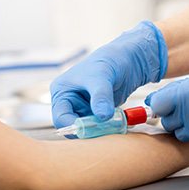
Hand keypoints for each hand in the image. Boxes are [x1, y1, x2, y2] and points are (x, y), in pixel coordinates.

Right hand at [50, 20, 167, 127]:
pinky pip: (100, 127)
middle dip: (89, 131)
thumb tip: (102, 116)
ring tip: (115, 125)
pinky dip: (108, 128)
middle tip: (106, 130)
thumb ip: (101, 96)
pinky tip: (118, 123)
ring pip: (88, 129)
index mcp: (62, 91)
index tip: (92, 130)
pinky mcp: (97, 112)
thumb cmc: (108, 60)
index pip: (61, 117)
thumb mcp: (102, 76)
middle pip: (73, 127)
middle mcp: (70, 102)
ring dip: (100, 131)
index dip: (74, 127)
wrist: (128, 58)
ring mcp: (84, 108)